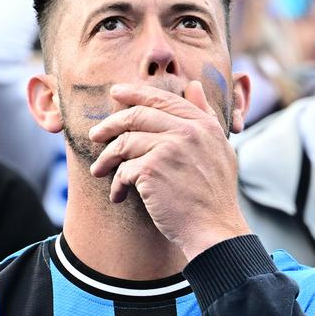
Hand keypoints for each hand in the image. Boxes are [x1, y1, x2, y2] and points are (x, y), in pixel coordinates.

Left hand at [87, 79, 250, 263]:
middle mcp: (187, 131)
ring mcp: (169, 148)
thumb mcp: (219, 149)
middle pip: (137, 115)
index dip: (136, 94)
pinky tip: (118, 196)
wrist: (215, 230)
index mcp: (203, 124)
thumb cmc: (214, 196)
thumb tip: (193, 85)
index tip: (116, 93)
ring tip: (99, 171)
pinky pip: (123, 170)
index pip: (163, 99)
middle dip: (110, 124)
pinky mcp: (152, 170)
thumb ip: (205, 115)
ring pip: (125, 143)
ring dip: (107, 159)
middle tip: (95, 134)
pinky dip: (117, 185)